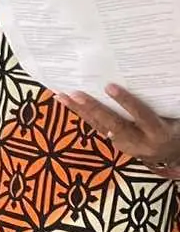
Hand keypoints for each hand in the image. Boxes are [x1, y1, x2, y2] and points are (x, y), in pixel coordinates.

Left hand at [64, 85, 179, 168]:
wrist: (174, 155)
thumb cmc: (175, 126)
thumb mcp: (174, 117)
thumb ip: (159, 102)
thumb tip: (148, 76)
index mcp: (159, 133)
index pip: (142, 116)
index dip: (126, 102)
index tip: (109, 86)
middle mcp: (141, 142)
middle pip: (114, 125)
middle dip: (94, 109)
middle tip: (75, 93)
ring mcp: (126, 146)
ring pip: (100, 127)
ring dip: (80, 111)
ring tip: (62, 95)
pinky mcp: (116, 144)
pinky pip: (98, 128)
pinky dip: (82, 115)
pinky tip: (68, 102)